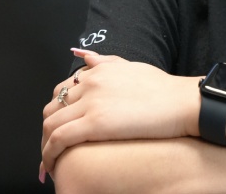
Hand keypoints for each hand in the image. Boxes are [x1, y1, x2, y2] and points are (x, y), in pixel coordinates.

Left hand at [41, 49, 200, 176]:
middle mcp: (90, 83)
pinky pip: (59, 140)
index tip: (61, 127)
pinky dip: (49, 155)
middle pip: (51, 108)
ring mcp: (91, 102)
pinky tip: (53, 166)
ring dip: (45, 146)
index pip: (61, 91)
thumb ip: (106, 62)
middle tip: (54, 148)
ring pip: (50, 125)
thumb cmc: (163, 89)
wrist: (180, 102)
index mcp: (99, 70)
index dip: (56, 112)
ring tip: (51, 162)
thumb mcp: (132, 67)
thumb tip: (85, 57)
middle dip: (48, 130)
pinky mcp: (95, 124)